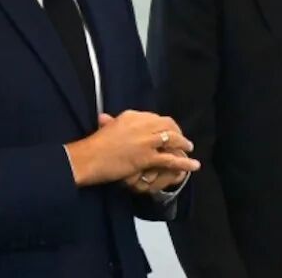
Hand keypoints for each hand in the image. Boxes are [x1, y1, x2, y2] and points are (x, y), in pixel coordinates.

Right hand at [65, 110, 199, 186]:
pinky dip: (184, 162)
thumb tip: (105, 117)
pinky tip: (193, 165)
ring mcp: (146, 140)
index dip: (165, 125)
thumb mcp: (105, 127)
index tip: (168, 131)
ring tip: (189, 148)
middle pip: (168, 125)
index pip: (156, 117)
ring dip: (183, 144)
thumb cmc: (94, 145)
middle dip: (177, 131)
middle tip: (182, 139)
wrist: (88, 158)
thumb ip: (110, 122)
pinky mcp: (147, 157)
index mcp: (133, 115)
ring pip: (172, 139)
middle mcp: (143, 124)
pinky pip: (171, 159)